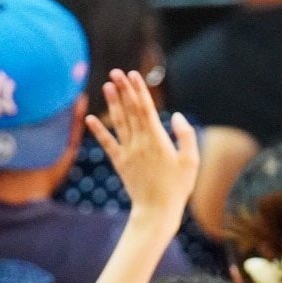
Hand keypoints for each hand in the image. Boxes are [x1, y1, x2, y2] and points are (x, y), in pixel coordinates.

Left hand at [84, 70, 198, 227]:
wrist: (157, 211)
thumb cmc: (178, 187)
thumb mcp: (191, 161)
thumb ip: (186, 136)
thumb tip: (177, 116)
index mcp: (158, 140)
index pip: (146, 109)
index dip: (139, 90)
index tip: (134, 74)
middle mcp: (140, 143)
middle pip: (130, 111)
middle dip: (124, 90)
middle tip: (116, 71)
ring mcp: (128, 153)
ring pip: (119, 122)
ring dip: (113, 103)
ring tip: (107, 85)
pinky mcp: (120, 163)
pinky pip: (107, 144)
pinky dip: (98, 130)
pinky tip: (89, 118)